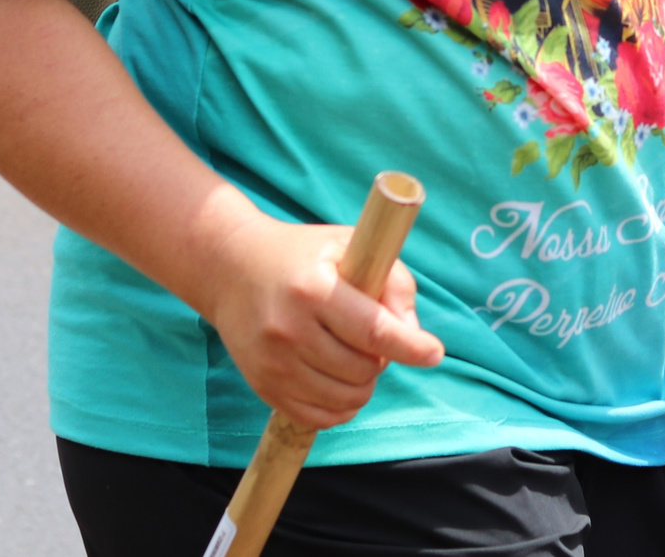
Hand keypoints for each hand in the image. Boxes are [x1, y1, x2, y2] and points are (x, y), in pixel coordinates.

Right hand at [202, 216, 445, 430]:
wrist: (230, 269)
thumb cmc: (301, 255)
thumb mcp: (347, 246)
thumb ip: (391, 281)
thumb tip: (413, 332)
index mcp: (312, 290)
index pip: (373, 331)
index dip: (410, 346)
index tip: (434, 353)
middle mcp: (289, 330)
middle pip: (362, 370)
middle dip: (381, 360)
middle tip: (370, 338)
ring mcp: (273, 364)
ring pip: (345, 399)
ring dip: (362, 384)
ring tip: (352, 355)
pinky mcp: (263, 387)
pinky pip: (319, 418)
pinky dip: (340, 407)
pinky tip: (337, 379)